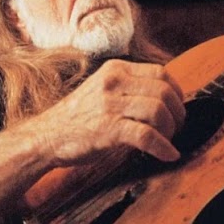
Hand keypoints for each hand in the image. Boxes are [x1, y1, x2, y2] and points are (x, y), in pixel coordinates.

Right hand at [32, 60, 185, 164]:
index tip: (177, 108)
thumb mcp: (103, 90)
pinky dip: (163, 147)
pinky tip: (168, 154)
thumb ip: (130, 88)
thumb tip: (166, 99)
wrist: (46, 136)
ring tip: (168, 141)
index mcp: (115, 69)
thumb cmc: (78, 118)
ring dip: (171, 130)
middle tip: (176, 128)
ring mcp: (110, 104)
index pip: (161, 73)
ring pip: (158, 111)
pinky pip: (147, 136)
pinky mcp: (108, 129)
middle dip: (177, 113)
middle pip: (164, 92)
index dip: (176, 92)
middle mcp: (114, 82)